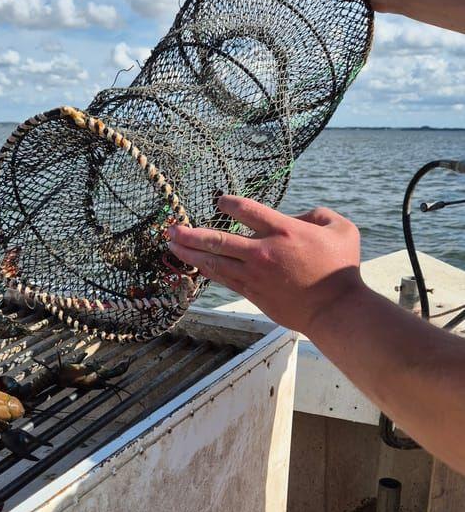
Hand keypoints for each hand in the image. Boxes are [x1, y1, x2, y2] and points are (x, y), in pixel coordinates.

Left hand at [167, 196, 363, 333]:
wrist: (335, 309)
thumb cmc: (341, 268)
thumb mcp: (340, 229)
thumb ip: (318, 214)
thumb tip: (299, 216)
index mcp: (283, 230)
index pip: (245, 210)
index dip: (228, 203)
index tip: (220, 202)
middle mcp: (262, 251)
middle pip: (216, 238)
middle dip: (190, 232)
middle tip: (171, 227)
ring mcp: (254, 274)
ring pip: (213, 261)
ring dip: (189, 251)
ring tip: (170, 244)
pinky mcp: (252, 293)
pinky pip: (222, 278)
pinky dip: (205, 270)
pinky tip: (193, 264)